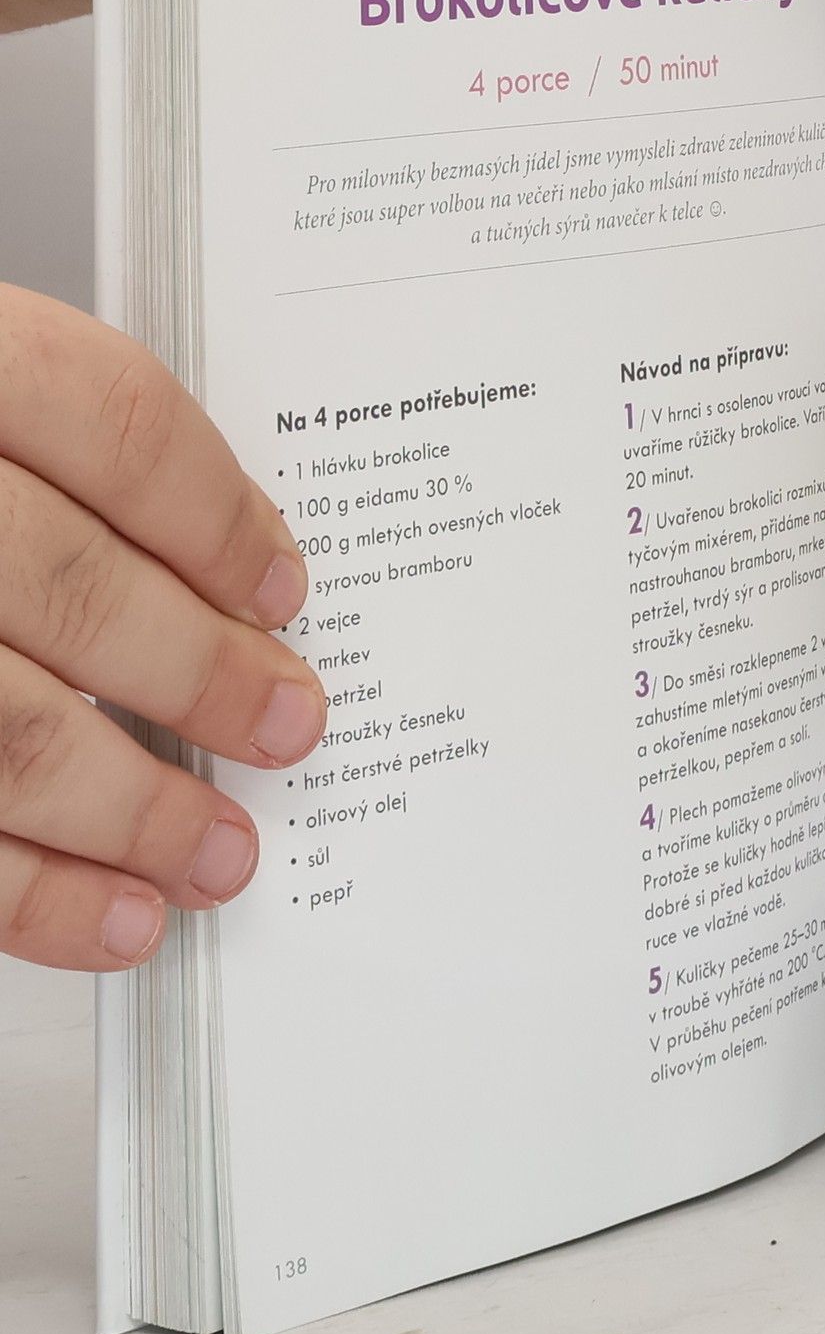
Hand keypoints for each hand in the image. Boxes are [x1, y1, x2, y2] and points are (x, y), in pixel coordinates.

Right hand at [0, 285, 325, 971]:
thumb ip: (31, 446)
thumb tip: (214, 555)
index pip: (105, 416)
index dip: (214, 511)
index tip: (280, 583)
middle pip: (68, 586)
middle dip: (204, 674)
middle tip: (287, 723)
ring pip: (1, 729)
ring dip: (133, 810)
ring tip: (218, 852)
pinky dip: (26, 894)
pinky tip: (106, 917)